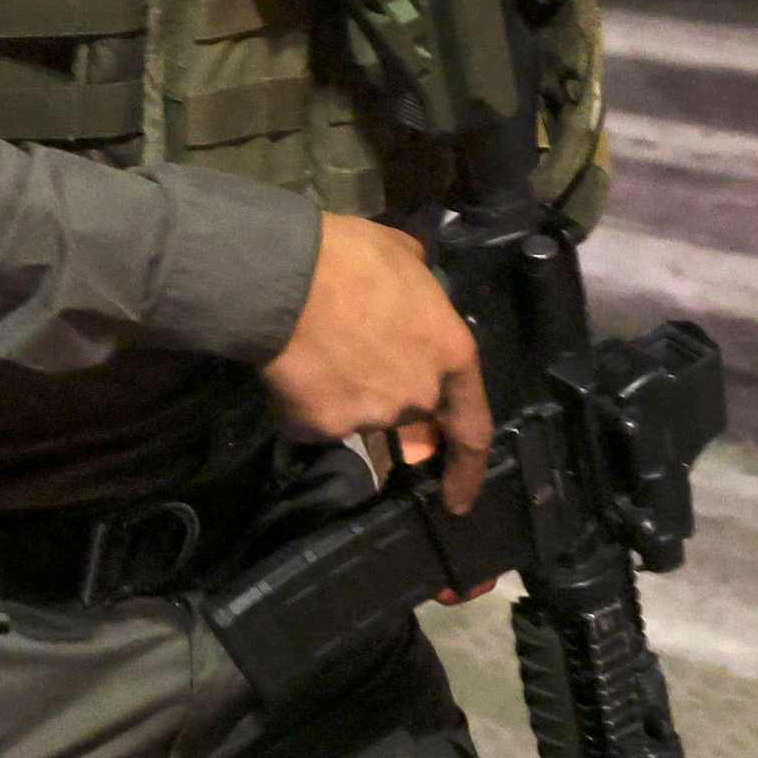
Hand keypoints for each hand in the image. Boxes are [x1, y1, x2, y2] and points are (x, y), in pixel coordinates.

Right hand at [263, 212, 494, 516]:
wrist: (285, 278)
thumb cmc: (352, 257)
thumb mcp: (406, 257)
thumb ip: (420, 293)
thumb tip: (411, 298)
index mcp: (450, 355)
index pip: (472, 426)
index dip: (467, 469)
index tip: (458, 500)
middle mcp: (417, 396)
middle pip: (407, 412)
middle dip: (390, 401)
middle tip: (360, 370)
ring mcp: (369, 417)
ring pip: (358, 415)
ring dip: (344, 393)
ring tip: (316, 351)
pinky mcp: (319, 427)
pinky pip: (313, 420)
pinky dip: (304, 403)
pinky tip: (291, 370)